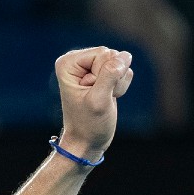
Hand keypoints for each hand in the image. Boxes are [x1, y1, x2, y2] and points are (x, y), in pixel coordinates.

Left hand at [54, 46, 133, 160]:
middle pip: (113, 55)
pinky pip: (125, 71)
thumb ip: (110, 75)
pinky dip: (121, 86)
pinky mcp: (103, 74)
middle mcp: (78, 61)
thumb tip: (125, 56)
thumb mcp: (99, 100)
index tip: (91, 93)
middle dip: (113, 78)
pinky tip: (108, 97)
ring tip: (103, 98)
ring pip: (122, 62)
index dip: (104, 75)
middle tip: (99, 97)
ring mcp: (91, 66)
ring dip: (118, 83)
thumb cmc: (88, 124)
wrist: (87, 141)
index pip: (103, 53)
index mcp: (68, 63)